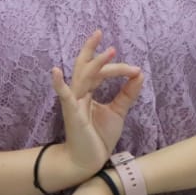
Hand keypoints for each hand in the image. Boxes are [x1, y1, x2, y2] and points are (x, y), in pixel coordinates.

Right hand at [52, 30, 142, 174]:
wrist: (89, 161)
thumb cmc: (98, 137)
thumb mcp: (118, 111)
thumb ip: (127, 94)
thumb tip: (140, 74)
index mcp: (88, 93)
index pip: (100, 72)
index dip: (116, 66)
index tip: (135, 69)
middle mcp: (79, 94)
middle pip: (86, 67)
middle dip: (91, 50)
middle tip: (99, 32)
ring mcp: (74, 104)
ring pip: (83, 77)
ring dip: (95, 63)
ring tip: (108, 51)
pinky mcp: (73, 115)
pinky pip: (65, 97)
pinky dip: (60, 84)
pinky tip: (56, 71)